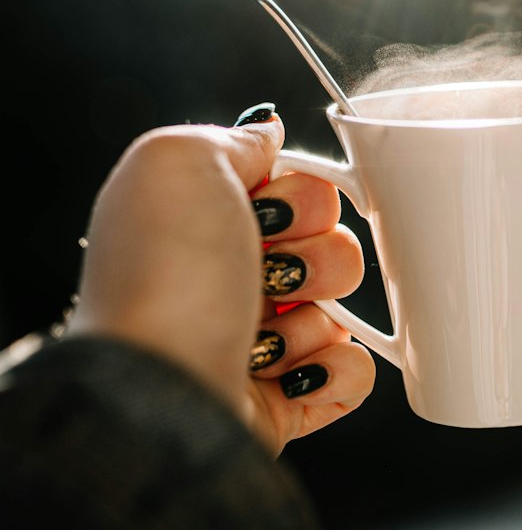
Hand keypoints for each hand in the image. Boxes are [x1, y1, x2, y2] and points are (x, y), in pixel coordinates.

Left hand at [68, 108, 374, 453]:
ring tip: (261, 336)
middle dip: (311, 256)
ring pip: (343, 308)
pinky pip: (354, 372)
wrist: (159, 391)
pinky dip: (334, 372)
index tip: (267, 209)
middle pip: (331, 242)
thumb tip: (269, 129)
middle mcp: (233, 279)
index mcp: (208, 222)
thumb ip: (233, 138)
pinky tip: (288, 375)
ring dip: (312, 318)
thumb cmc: (163, 275)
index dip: (299, 195)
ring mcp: (262, 341)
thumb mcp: (178, 162)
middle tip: (264, 273)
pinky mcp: (287, 399)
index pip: (298, 187)